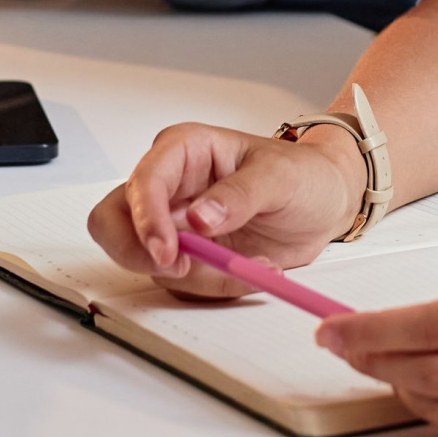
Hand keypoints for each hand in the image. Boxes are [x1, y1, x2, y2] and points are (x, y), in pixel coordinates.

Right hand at [86, 123, 361, 294]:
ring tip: (253, 264)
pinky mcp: (187, 256)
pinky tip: (251, 267)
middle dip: (136, 253)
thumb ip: (239, 194)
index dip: (145, 219)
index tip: (167, 253)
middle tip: (180, 270)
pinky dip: (214, 285)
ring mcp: (173, 224)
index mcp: (184, 150)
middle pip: (112, 222)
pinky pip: (181, 283)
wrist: (325, 203)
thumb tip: (199, 217)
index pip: (143, 181)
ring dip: (198, 275)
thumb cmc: (302, 174)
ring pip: (146, 261)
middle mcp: (169, 186)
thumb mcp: (280, 176)